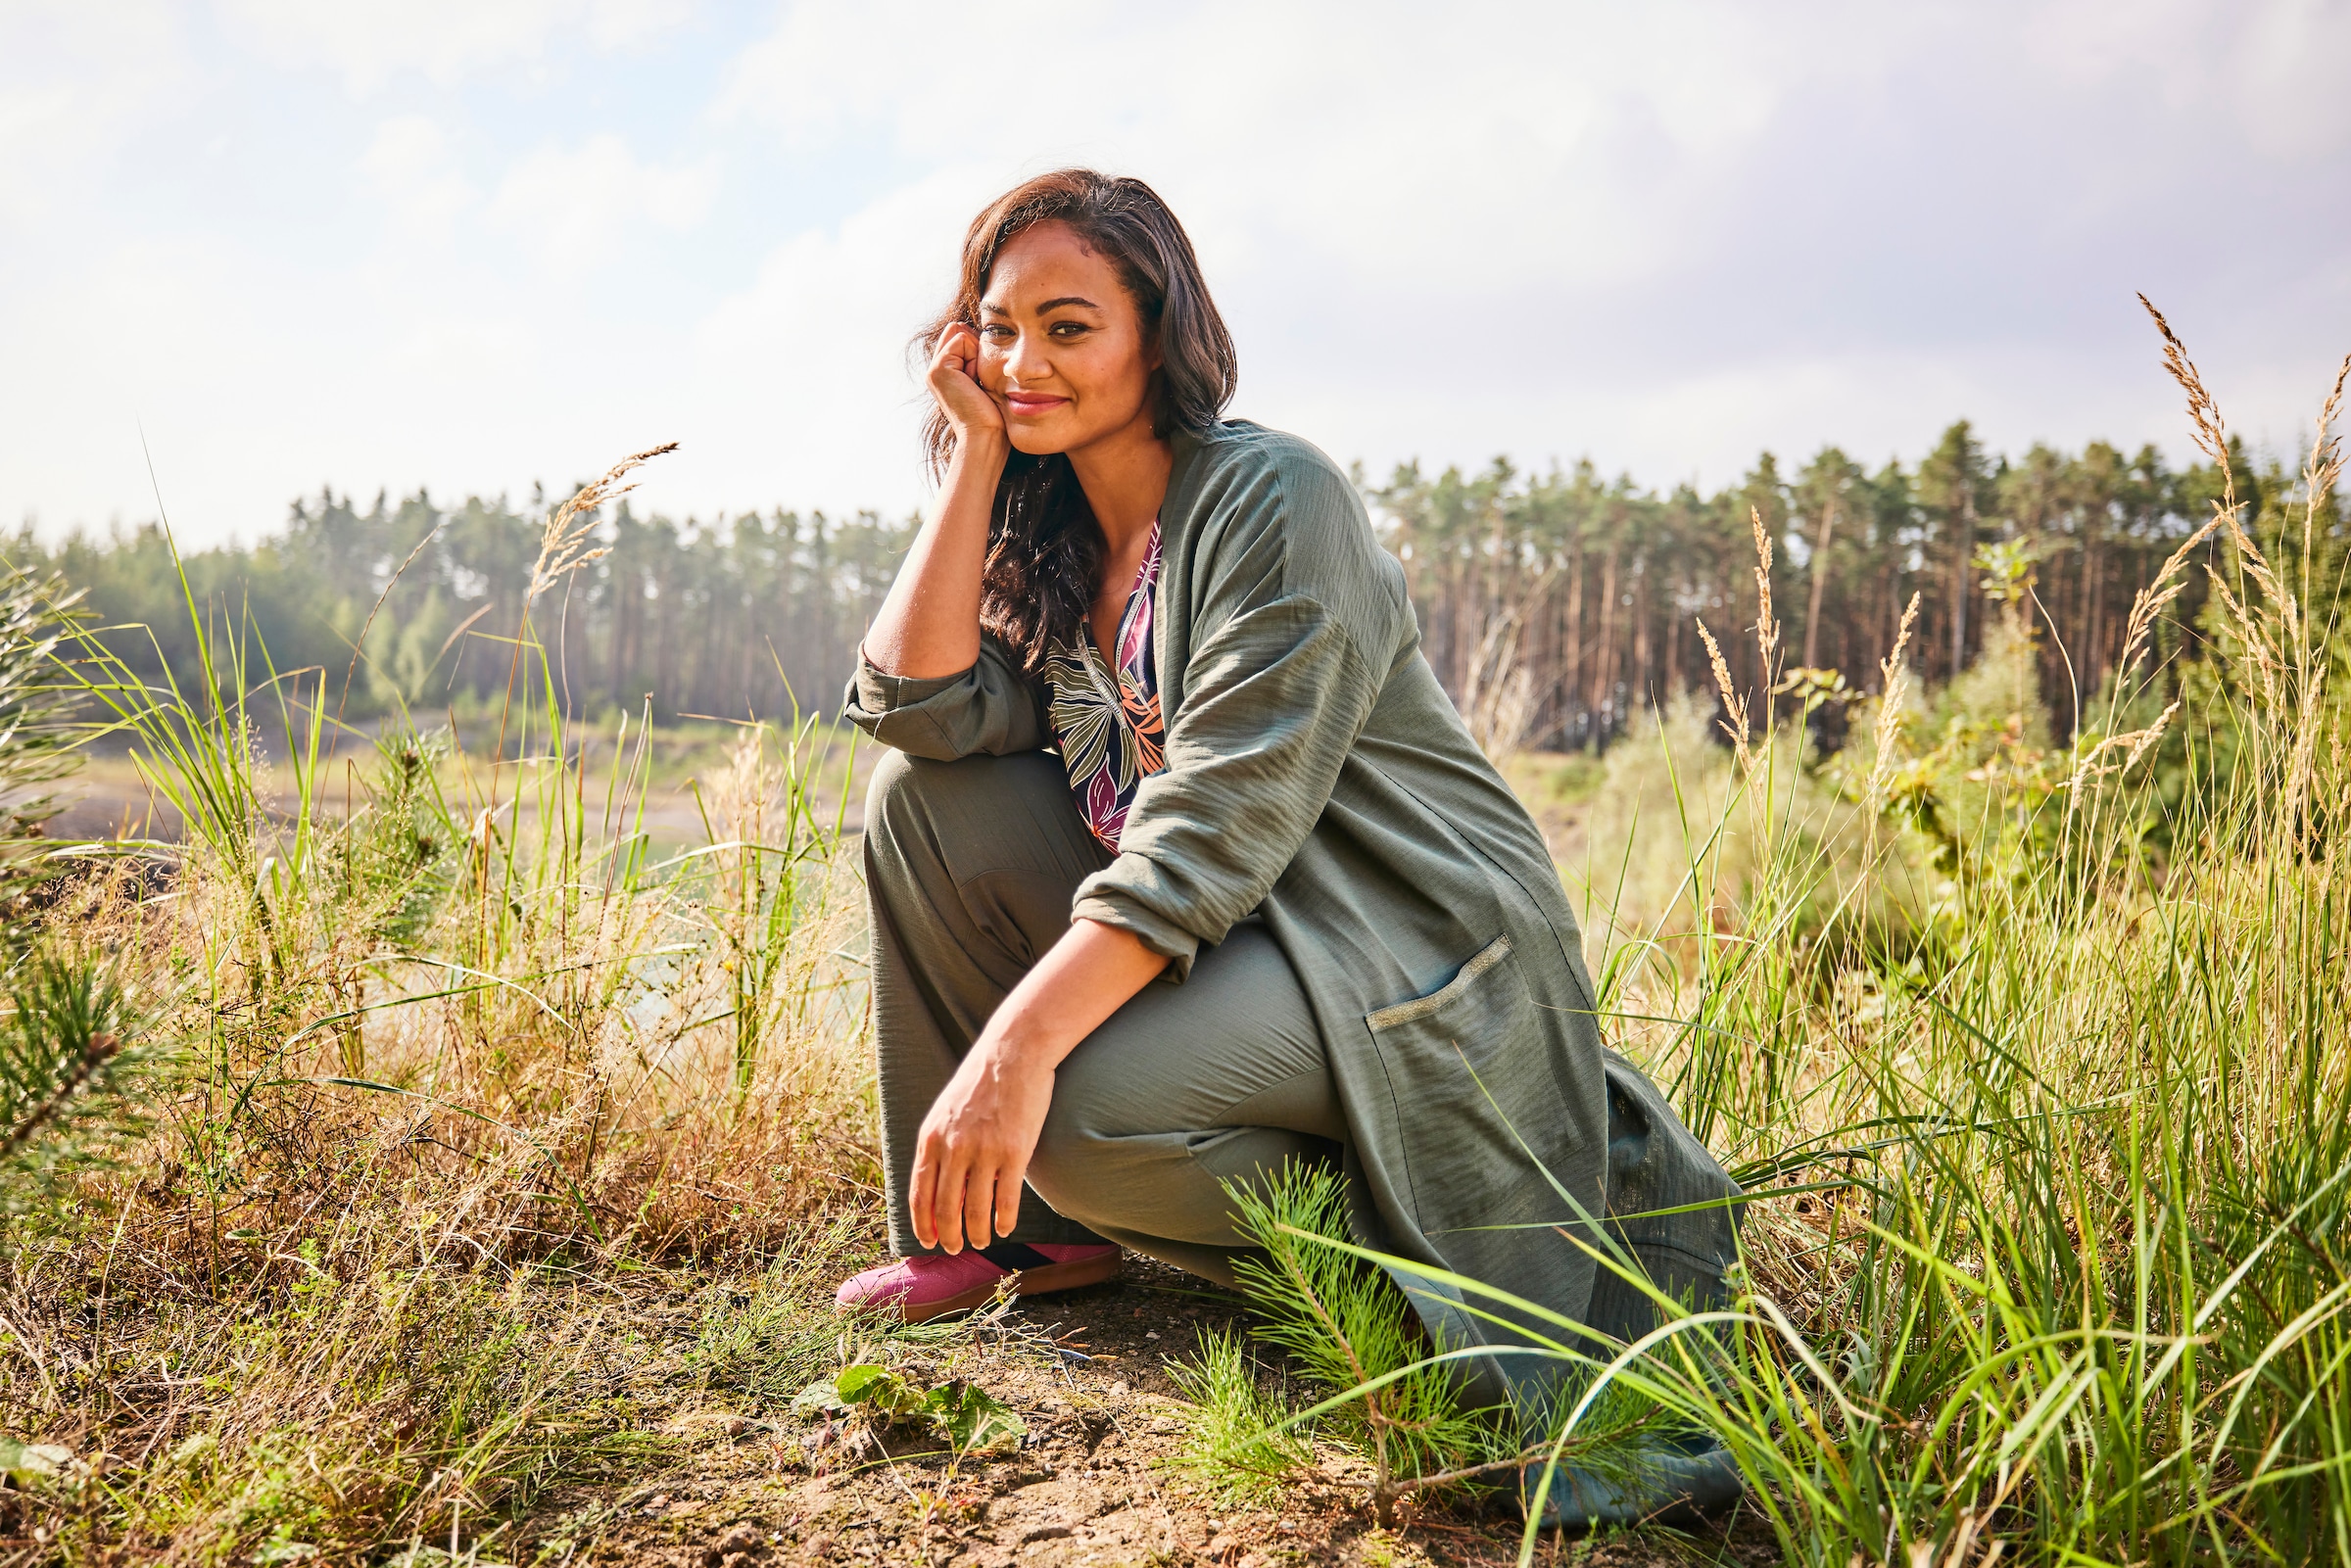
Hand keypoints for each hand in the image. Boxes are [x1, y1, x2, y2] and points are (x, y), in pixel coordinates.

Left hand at [908, 1037, 1054, 1252]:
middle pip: (946, 1208)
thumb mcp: (947, 1112)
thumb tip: (940, 1187)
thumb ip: (940, 1146)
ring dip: (977, 1233)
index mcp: (931, 1138)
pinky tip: (1005, 1228)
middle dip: (950, 1236)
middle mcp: (954, 1147)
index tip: (929, 1241)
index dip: (923, 1224)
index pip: (920, 1194)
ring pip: (976, 1209)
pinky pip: (1006, 1198)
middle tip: (956, 1248)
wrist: (1013, 1051)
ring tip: (982, 1241)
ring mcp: (984, 1150)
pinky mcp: (1015, 1151)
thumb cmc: (980, 1081)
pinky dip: (1004, 1220)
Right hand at [926, 323, 1006, 447]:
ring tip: (976, 384)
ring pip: (961, 334)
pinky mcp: (938, 369)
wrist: (985, 436)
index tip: (982, 379)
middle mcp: (936, 370)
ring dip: (977, 356)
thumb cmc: (993, 415)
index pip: (962, 335)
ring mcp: (934, 369)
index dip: (978, 349)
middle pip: (959, 330)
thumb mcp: (986, 380)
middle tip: (979, 381)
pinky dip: (974, 359)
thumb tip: (982, 331)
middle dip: (976, 349)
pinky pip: (961, 340)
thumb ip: (979, 357)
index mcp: (946, 373)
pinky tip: (974, 383)